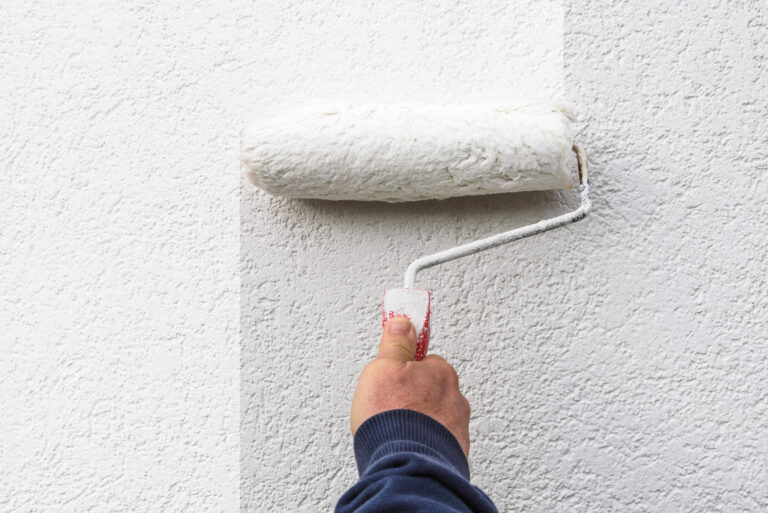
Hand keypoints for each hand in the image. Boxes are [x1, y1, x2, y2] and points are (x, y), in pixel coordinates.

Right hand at [350, 316, 470, 454]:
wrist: (406, 468)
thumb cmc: (394, 419)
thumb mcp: (382, 369)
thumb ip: (395, 345)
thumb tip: (402, 324)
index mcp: (441, 373)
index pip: (426, 360)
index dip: (405, 367)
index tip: (395, 371)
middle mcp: (455, 399)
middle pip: (431, 390)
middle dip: (413, 397)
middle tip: (389, 406)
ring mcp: (456, 429)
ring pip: (434, 419)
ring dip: (419, 423)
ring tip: (394, 431)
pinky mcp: (452, 455)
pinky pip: (435, 443)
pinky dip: (423, 445)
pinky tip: (404, 448)